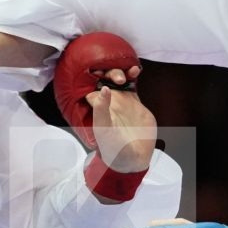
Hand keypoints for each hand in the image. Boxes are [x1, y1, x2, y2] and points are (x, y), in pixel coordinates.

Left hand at [53, 32, 141, 151]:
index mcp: (97, 106)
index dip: (92, 76)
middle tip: (117, 78)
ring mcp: (122, 101)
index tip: (97, 69)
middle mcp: (108, 102)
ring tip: (128, 72)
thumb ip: (101, 109)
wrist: (132, 158)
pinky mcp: (135, 103)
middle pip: (105, 79)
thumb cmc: (112, 147)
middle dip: (110, 72)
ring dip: (121, 71)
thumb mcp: (103, 128)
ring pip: (119, 79)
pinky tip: (135, 70)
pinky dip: (133, 75)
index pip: (91, 85)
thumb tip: (103, 88)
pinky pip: (132, 84)